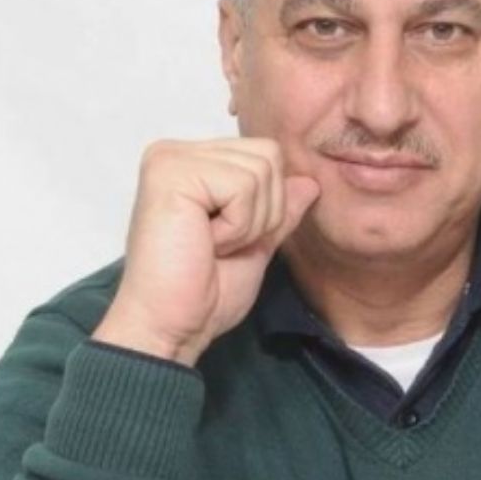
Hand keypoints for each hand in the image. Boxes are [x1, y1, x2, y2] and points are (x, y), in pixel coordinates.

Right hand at [92, 137, 320, 365]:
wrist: (171, 327)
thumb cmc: (203, 294)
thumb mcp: (255, 247)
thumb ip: (279, 211)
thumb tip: (309, 182)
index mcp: (192, 164)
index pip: (265, 154)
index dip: (267, 206)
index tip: (227, 241)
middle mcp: (177, 153)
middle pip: (268, 156)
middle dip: (262, 212)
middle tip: (220, 244)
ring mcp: (171, 160)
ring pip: (261, 170)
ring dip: (248, 222)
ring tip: (211, 244)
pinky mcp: (171, 174)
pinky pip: (242, 186)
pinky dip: (236, 226)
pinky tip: (205, 243)